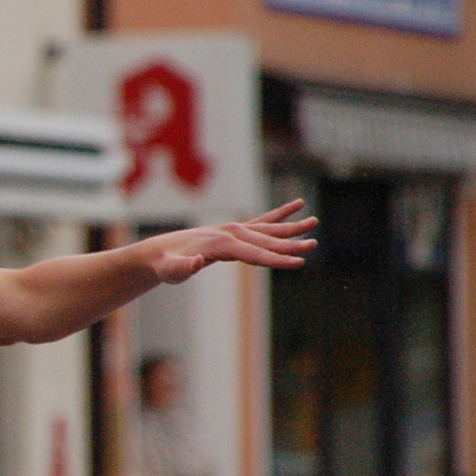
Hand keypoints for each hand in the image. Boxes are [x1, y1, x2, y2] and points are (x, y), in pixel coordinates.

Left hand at [147, 200, 316, 283]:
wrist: (159, 252)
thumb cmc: (166, 264)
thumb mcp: (171, 270)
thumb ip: (183, 267)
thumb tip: (196, 262)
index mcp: (221, 244)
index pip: (254, 254)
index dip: (276, 260)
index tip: (297, 263)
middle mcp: (231, 232)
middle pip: (266, 241)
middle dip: (291, 244)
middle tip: (314, 246)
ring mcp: (234, 229)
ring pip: (269, 229)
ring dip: (292, 227)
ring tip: (315, 222)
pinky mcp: (235, 230)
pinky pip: (262, 222)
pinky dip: (280, 215)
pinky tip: (298, 205)